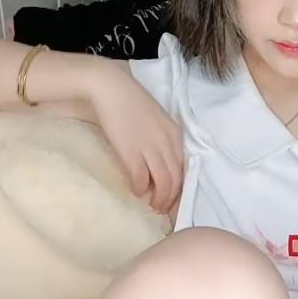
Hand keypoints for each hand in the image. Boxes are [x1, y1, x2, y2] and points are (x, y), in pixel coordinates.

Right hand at [88, 61, 183, 212]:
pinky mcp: (132, 153)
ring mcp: (151, 148)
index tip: (176, 200)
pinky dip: (140, 189)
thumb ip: (162, 139)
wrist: (112, 89)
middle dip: (172, 199)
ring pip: (164, 183)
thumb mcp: (157, 120)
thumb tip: (160, 164)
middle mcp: (168, 143)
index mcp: (176, 134)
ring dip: (158, 199)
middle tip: (163, 209)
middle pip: (177, 179)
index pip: (185, 168)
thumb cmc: (132, 103)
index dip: (181, 188)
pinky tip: (136, 190)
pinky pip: (141, 180)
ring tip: (152, 205)